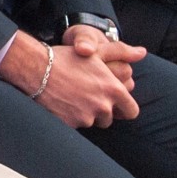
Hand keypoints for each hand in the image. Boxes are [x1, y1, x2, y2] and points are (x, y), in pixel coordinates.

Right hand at [0, 31, 139, 128]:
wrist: (35, 69)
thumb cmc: (66, 58)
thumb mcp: (96, 52)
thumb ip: (121, 52)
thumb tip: (142, 53)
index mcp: (113, 90)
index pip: (131, 111)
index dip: (124, 109)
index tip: (115, 105)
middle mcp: (103, 106)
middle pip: (109, 118)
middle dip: (100, 111)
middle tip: (86, 97)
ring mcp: (86, 117)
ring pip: (91, 122)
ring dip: (85, 115)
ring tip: (72, 98)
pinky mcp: (70, 124)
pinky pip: (75, 125)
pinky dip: (70, 118)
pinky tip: (61, 104)